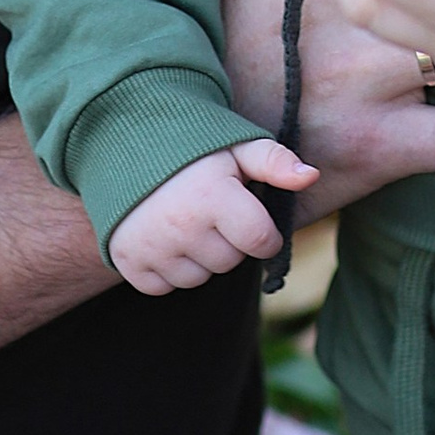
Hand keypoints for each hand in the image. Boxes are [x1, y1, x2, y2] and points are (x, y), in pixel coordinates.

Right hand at [109, 141, 316, 294]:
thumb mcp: (236, 147)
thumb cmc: (192, 150)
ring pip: (198, 279)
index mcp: (213, 196)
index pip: (262, 243)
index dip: (264, 233)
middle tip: (211, 212)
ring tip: (186, 222)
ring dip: (198, 258)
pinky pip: (164, 287)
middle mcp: (182, 227)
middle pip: (230, 262)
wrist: (124, 147)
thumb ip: (276, 161)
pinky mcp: (128, 261)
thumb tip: (311, 177)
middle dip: (229, 241)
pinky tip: (164, 238)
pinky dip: (167, 270)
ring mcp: (152, 247)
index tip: (251, 217)